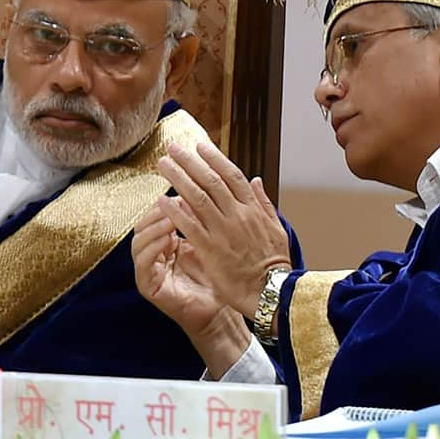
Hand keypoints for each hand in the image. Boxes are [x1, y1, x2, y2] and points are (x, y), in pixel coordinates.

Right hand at [132, 203, 222, 334]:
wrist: (219, 310)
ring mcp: (148, 271)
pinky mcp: (147, 286)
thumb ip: (196, 221)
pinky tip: (167, 239)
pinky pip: (142, 263)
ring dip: (153, 227)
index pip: (155, 216)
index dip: (166, 203)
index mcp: (165, 242)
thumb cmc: (216, 276)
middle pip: (143, 226)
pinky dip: (152, 248)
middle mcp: (153, 254)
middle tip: (173, 202)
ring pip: (138, 242)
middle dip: (157, 212)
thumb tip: (192, 193)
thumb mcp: (206, 242)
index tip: (181, 192)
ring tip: (170, 218)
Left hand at [155, 141, 291, 319]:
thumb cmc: (275, 263)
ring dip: (179, 178)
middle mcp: (238, 215)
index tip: (200, 146)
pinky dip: (176, 211)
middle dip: (190, 162)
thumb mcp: (276, 227)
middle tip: (173, 148)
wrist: (273, 291)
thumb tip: (256, 180)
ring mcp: (224, 231)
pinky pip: (190, 226)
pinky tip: (162, 200)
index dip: (215, 159)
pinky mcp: (211, 250)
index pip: (232, 175)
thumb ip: (264, 202)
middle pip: (211, 180)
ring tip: (163, 165)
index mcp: (253, 209)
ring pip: (198, 198)